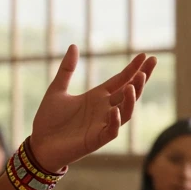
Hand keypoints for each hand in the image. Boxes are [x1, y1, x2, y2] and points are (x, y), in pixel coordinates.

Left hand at [29, 47, 155, 171]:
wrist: (39, 144)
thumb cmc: (48, 119)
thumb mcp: (57, 89)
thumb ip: (67, 69)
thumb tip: (74, 45)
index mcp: (96, 97)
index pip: (120, 80)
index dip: (133, 68)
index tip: (145, 55)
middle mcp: (103, 110)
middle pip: (129, 93)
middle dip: (141, 79)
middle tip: (151, 63)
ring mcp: (102, 125)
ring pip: (126, 111)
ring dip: (131, 98)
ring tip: (134, 83)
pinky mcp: (96, 139)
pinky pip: (112, 131)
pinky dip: (115, 121)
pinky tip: (114, 110)